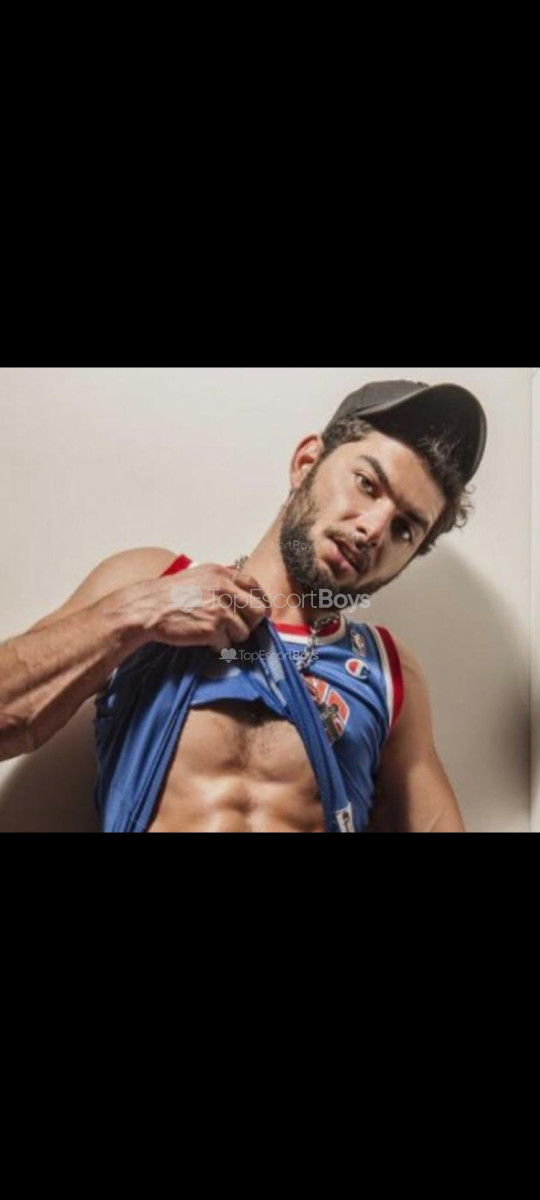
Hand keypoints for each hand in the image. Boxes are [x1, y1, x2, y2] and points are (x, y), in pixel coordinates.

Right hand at [151, 563, 271, 652]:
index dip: (260, 601)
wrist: (147, 609)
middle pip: (258, 611)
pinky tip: (205, 641)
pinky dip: (218, 647)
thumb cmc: (168, 595)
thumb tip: (243, 596)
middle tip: (239, 629)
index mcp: (222, 573)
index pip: (254, 586)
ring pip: (245, 631)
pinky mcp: (213, 628)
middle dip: (252, 623)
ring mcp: (220, 609)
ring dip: (232, 637)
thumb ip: (222, 582)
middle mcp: (224, 588)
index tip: (258, 612)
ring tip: (215, 634)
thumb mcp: (198, 576)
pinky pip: (227, 644)